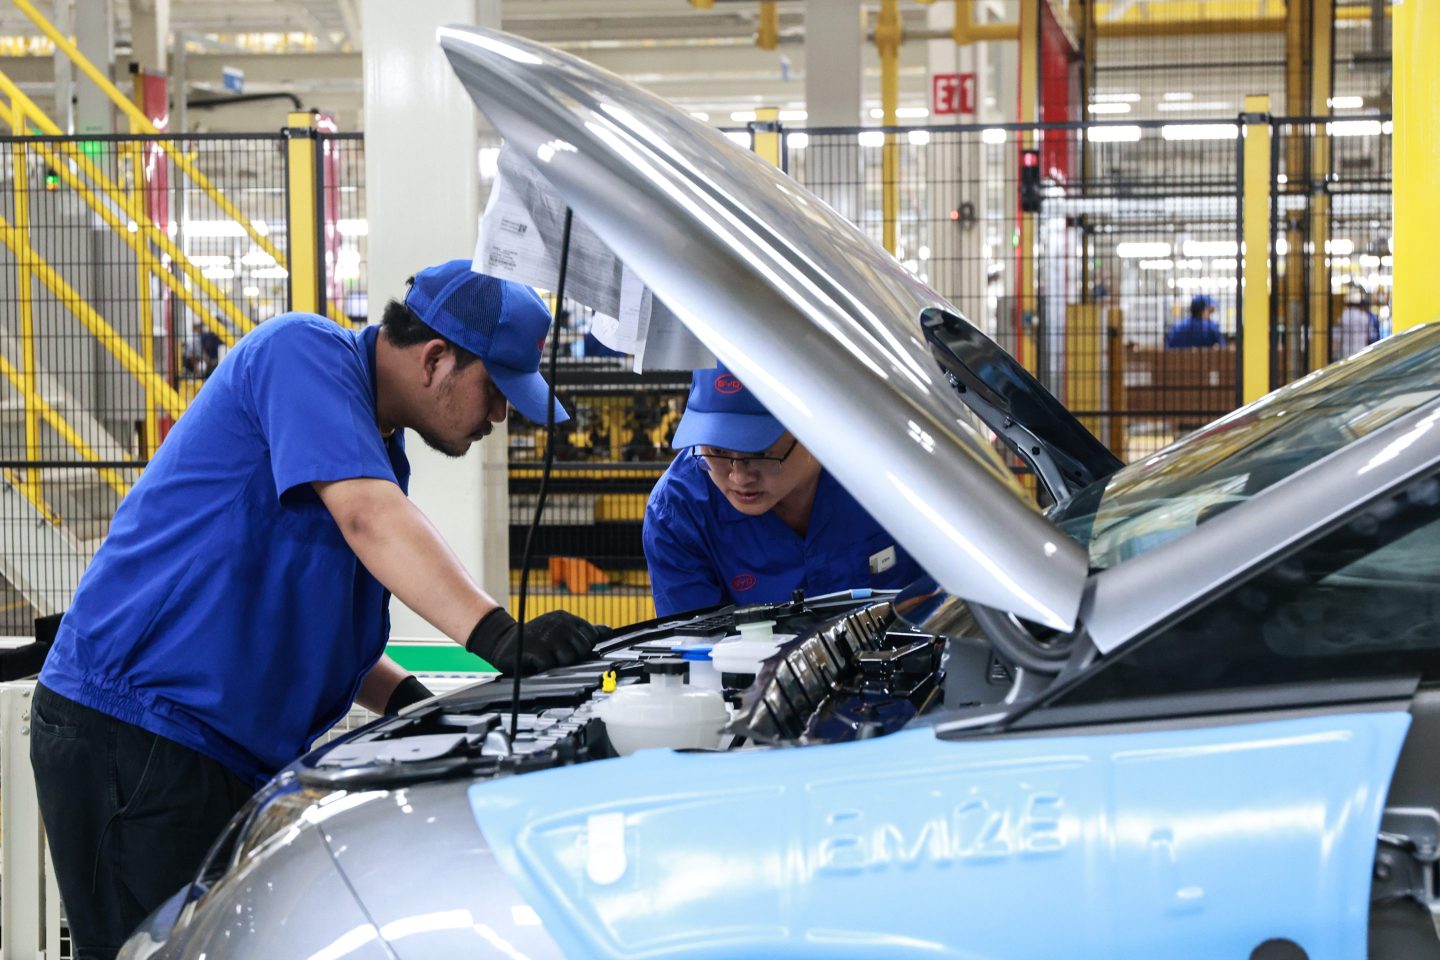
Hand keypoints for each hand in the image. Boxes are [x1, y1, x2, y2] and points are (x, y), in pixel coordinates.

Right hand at [466, 608, 610, 676]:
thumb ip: (584, 633)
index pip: (591, 637)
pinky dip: (543, 668)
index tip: (569, 650)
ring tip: (545, 659)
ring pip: (569, 658)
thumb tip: (608, 631)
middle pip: (583, 649)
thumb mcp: (561, 633)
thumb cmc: (536, 641)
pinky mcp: (533, 647)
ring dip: (557, 664)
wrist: (503, 643)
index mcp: (567, 618)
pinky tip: (535, 663)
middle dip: (571, 658)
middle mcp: (558, 622)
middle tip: (554, 655)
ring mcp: (546, 633)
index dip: (583, 649)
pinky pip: (550, 665)